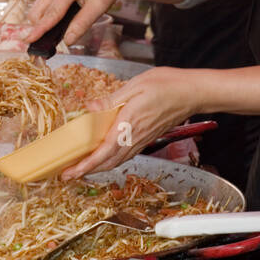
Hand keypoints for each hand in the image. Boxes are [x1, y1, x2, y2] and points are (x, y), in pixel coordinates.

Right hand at [25, 0, 122, 49]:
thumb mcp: (99, 7)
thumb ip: (82, 24)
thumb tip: (67, 41)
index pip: (51, 14)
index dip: (40, 30)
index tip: (29, 40)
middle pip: (38, 13)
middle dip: (41, 28)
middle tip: (53, 41)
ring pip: (37, 9)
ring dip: (43, 21)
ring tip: (58, 29)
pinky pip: (41, 4)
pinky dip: (46, 14)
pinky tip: (59, 18)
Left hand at [61, 68, 202, 178]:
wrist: (192, 93)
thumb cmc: (167, 85)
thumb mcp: (135, 85)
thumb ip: (111, 100)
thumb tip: (91, 108)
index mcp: (129, 124)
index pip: (104, 151)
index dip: (86, 165)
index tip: (70, 172)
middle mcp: (135, 137)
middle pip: (108, 162)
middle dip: (87, 171)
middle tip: (68, 174)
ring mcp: (142, 140)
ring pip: (117, 160)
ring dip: (98, 167)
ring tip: (82, 167)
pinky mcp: (147, 138)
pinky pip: (126, 154)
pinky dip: (111, 159)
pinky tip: (105, 154)